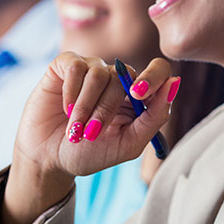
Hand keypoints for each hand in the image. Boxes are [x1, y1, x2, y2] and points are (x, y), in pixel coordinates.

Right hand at [3, 54, 177, 223]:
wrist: (48, 158)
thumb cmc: (88, 154)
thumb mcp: (126, 145)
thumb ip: (153, 118)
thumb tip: (175, 83)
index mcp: (137, 97)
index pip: (159, 70)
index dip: (154, 77)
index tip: (138, 95)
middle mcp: (116, 78)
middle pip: (125, 76)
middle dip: (106, 110)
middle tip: (91, 134)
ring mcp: (91, 69)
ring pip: (99, 74)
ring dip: (86, 106)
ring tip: (75, 129)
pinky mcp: (66, 65)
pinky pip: (76, 66)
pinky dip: (71, 91)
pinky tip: (65, 108)